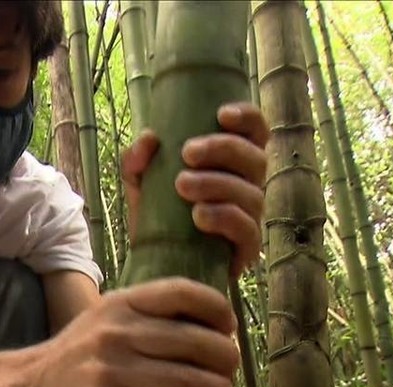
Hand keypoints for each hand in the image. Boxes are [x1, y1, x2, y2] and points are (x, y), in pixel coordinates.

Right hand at [24, 278, 239, 386]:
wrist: (31, 382)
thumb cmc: (82, 350)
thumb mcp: (108, 315)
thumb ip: (149, 313)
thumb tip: (213, 326)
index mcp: (122, 303)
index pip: (182, 293)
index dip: (217, 308)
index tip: (229, 326)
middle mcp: (118, 332)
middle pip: (196, 342)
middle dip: (226, 360)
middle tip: (229, 372)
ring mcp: (112, 370)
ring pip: (188, 382)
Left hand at [122, 102, 269, 277]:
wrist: (154, 266)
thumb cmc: (158, 216)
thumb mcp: (141, 184)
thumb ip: (137, 160)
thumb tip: (148, 139)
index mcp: (232, 163)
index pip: (255, 133)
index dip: (248, 118)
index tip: (221, 114)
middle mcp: (248, 187)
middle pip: (255, 159)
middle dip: (223, 149)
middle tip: (188, 152)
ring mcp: (250, 219)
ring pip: (251, 194)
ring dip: (217, 184)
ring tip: (182, 185)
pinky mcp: (245, 249)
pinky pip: (247, 231)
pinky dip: (224, 218)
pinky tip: (198, 215)